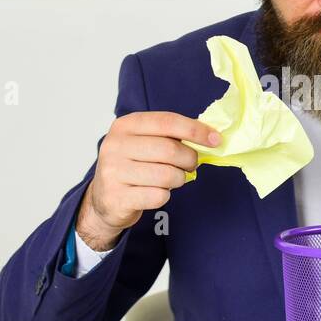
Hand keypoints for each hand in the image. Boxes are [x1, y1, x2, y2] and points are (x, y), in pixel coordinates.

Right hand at [76, 111, 220, 250]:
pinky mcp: (117, 198)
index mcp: (125, 125)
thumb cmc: (132, 166)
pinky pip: (158, 196)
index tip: (215, 139)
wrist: (104, 198)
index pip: (167, 122)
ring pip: (167, 175)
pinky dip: (164, 195)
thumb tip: (211, 136)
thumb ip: (170, 135)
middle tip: (191, 165)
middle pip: (169, 149)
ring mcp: (113, 172)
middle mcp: (115, 145)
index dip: (195, 130)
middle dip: (189, 159)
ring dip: (178, 179)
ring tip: (171, 179)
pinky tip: (154, 193)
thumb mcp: (144, 142)